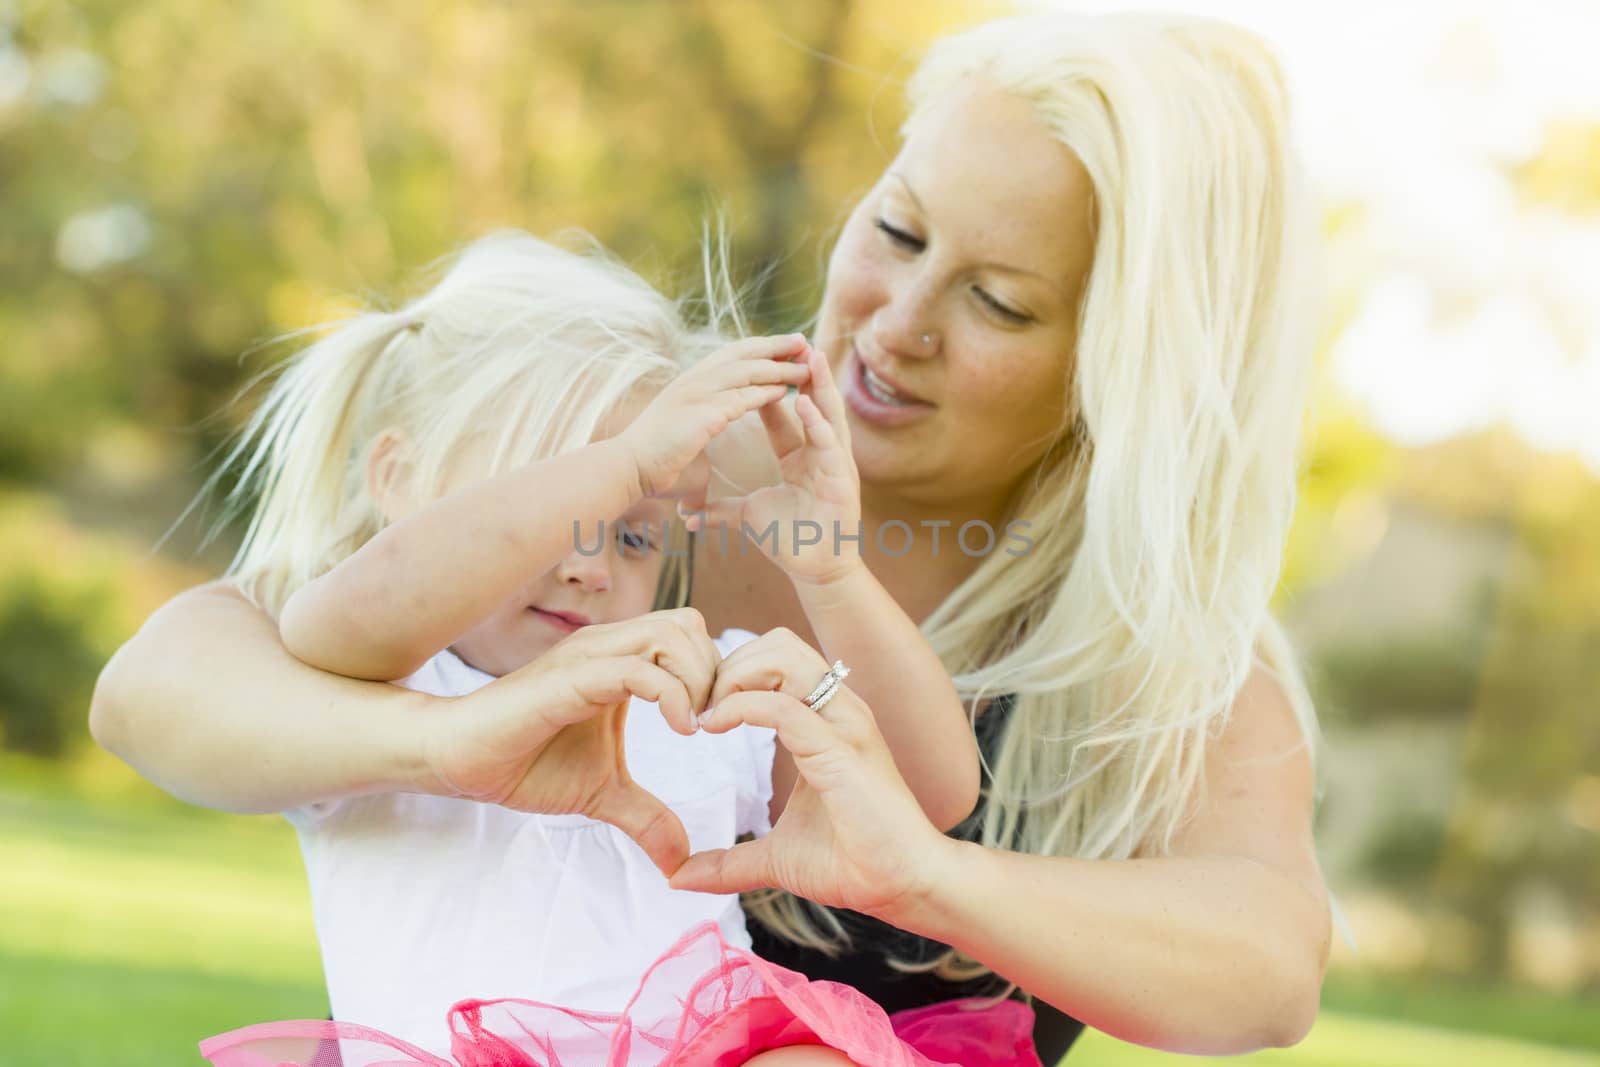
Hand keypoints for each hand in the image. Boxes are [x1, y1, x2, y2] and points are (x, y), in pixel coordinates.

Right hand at [423, 608, 720, 874]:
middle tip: (712, 723)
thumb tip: (681, 862)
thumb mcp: (604, 793)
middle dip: (715, 672)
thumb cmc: (527, 764)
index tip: (716, 726)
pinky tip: (680, 731)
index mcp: (620, 661)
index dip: (715, 676)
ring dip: (698, 679)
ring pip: (670, 634)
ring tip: (695, 725)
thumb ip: (647, 818)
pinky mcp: (569, 679)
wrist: (461, 762)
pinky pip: (636, 669)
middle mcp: (608, 647)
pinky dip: (672, 695)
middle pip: (690, 624)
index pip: (690, 638)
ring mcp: (588, 657)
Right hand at [620, 335, 811, 500]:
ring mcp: (697, 394)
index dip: (760, 347)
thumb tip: (708, 436)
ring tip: (806, 368)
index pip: (732, 354)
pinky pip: (740, 399)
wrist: (629, 467)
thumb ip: (702, 425)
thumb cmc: (655, 457)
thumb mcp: (684, 429)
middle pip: (743, 354)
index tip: (785, 345)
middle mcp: (695, 379)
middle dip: (776, 346)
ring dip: (779, 369)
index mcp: (692, 381)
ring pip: (746, 373)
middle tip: (804, 341)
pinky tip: (785, 393)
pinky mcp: (701, 414)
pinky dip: (764, 393)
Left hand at [671, 646, 953, 923]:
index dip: (732, 675)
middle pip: (778, 643)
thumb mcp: (775, 858)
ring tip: (709, 716)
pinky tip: (714, 728)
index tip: (699, 713)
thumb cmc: (852, 863)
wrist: (906, 886)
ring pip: (783, 657)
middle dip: (729, 665)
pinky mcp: (841, 749)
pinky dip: (740, 706)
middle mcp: (840, 711)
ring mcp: (844, 724)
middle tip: (700, 710)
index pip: (777, 661)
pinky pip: (783, 705)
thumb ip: (728, 861)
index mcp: (828, 721)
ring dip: (734, 677)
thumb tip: (678, 878)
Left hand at [690, 344, 862, 584]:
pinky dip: (818, 424)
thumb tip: (688, 514)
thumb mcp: (748, 516)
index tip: (757, 363)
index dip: (771, 390)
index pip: (784, 415)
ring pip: (828, 417)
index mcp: (800, 457)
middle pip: (811, 405)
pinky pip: (829, 446)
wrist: (814, 571)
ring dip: (819, 387)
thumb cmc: (789, 541)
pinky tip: (806, 404)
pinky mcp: (842, 480)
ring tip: (810, 357)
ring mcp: (834, 465)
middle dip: (802, 374)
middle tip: (793, 342)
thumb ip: (720, 511)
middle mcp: (820, 455)